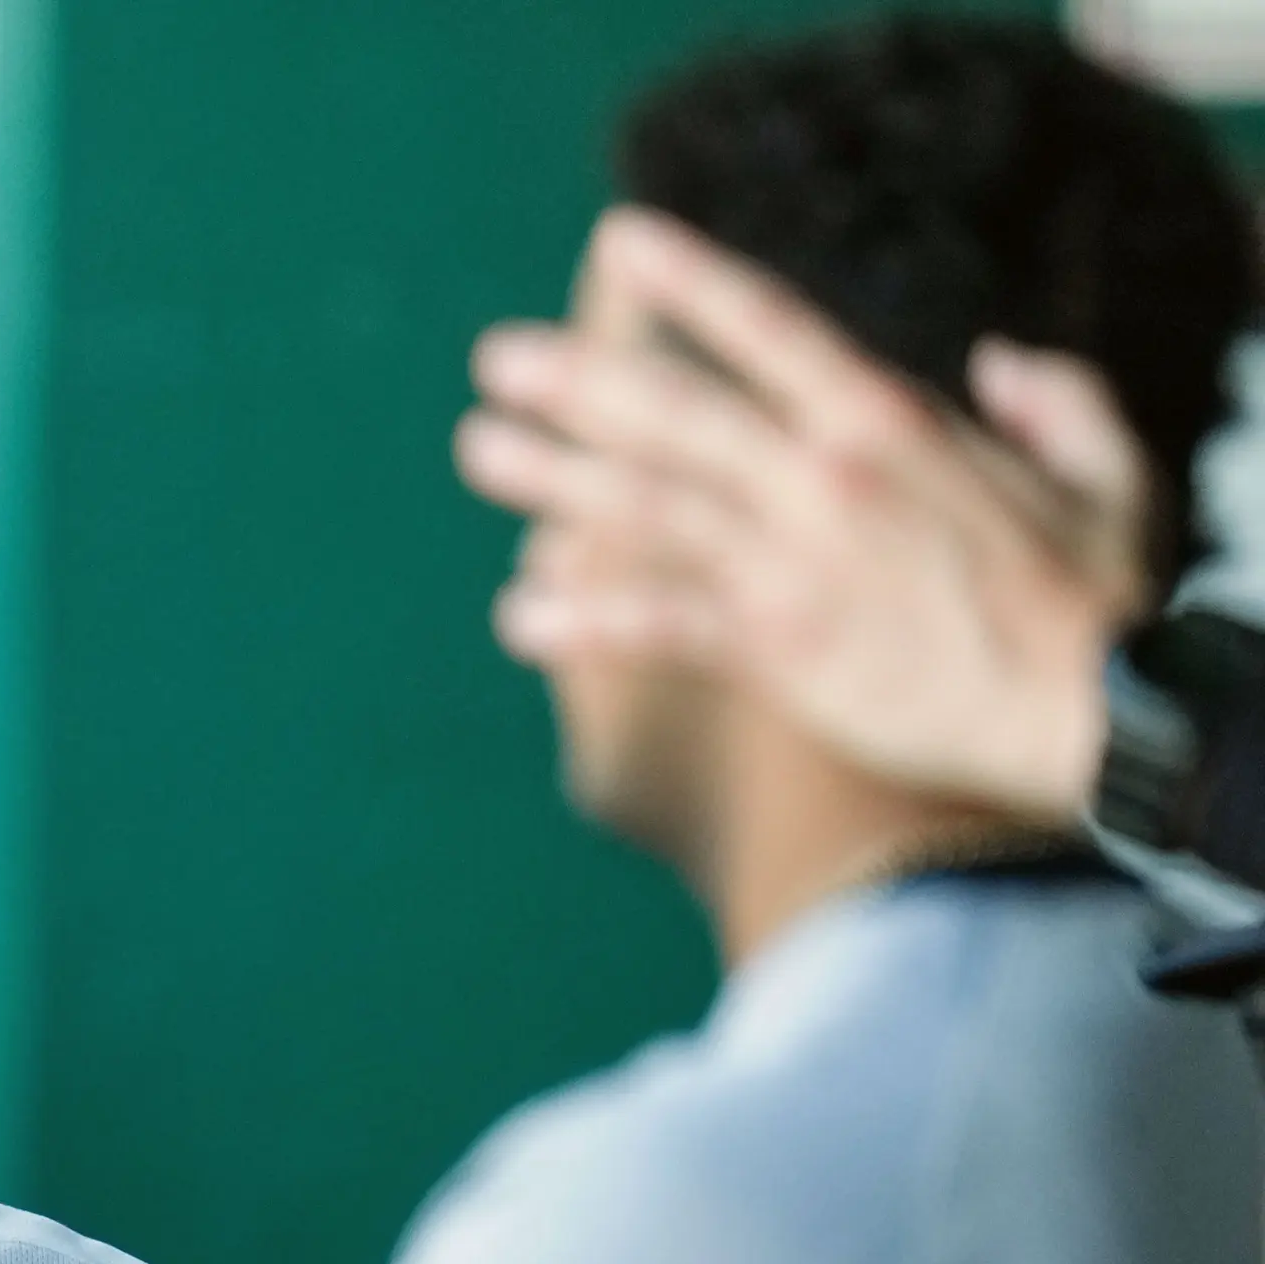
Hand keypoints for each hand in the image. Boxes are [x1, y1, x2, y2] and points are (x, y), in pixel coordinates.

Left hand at [456, 205, 1127, 821]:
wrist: (1091, 706)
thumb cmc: (1097, 592)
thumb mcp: (1100, 470)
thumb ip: (1051, 402)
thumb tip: (1001, 363)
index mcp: (889, 419)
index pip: (773, 327)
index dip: (690, 282)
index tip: (617, 242)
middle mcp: (823, 477)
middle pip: (677, 414)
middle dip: (579, 380)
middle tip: (495, 358)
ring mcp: (792, 560)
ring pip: (646, 508)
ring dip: (554, 478)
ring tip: (479, 448)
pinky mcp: (778, 646)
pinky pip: (659, 625)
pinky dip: (586, 621)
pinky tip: (518, 618)